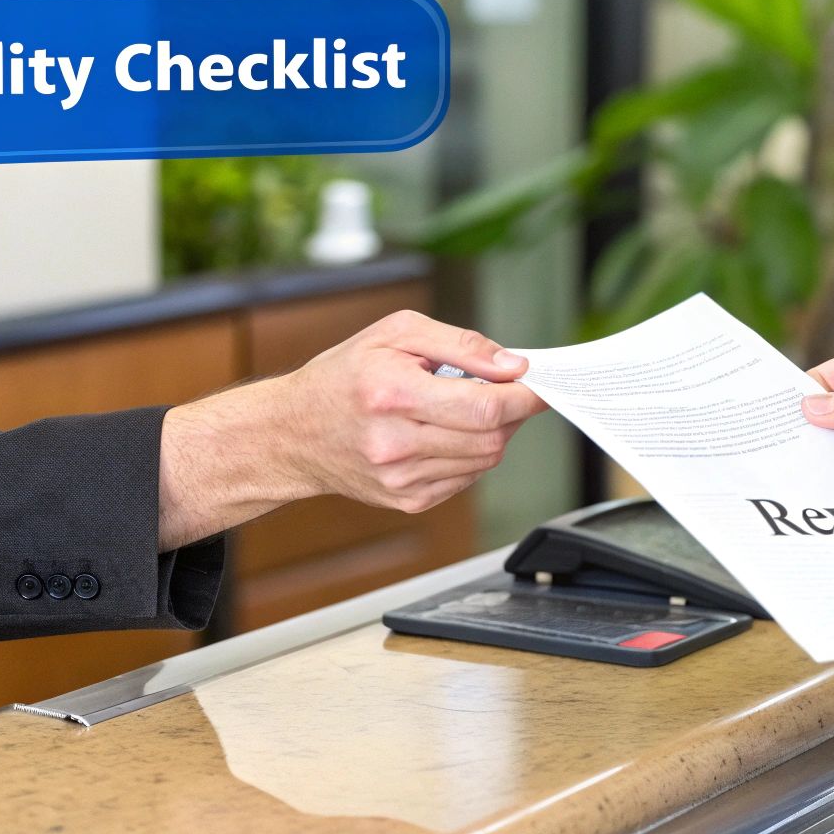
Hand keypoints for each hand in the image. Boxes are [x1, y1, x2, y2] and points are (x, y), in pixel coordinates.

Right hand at [158, 311, 545, 548]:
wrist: (292, 433)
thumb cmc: (343, 376)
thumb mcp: (396, 334)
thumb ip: (461, 344)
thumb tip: (513, 365)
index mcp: (392, 394)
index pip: (484, 406)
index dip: (524, 396)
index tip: (540, 384)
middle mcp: (395, 443)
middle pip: (491, 436)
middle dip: (510, 411)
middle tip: (503, 388)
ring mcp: (401, 479)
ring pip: (484, 459)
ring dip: (491, 431)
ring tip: (462, 407)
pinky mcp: (407, 500)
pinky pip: (466, 477)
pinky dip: (470, 453)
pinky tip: (444, 433)